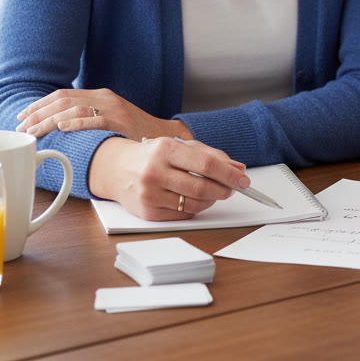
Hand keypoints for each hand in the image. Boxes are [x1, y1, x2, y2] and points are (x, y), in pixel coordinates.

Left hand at [16, 88, 191, 141]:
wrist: (164, 135)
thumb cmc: (133, 132)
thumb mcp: (109, 118)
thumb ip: (88, 118)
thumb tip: (56, 127)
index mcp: (99, 96)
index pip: (62, 95)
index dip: (39, 105)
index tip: (21, 116)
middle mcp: (104, 98)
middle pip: (63, 100)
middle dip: (37, 113)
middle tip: (20, 127)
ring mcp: (112, 108)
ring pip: (73, 109)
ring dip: (48, 120)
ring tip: (33, 131)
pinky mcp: (119, 121)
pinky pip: (94, 119)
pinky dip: (75, 123)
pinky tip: (61, 128)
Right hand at [88, 136, 247, 220]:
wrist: (116, 169)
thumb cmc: (153, 155)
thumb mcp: (180, 146)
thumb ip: (211, 155)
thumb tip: (238, 168)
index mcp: (165, 150)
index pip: (205, 164)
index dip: (228, 173)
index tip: (243, 178)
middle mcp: (155, 172)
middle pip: (201, 186)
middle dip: (224, 189)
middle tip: (234, 188)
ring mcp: (150, 194)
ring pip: (194, 203)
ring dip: (212, 200)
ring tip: (216, 192)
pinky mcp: (148, 213)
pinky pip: (182, 214)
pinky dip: (196, 207)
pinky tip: (197, 199)